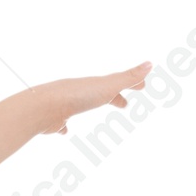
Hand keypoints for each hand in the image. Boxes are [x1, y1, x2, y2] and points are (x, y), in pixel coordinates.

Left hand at [35, 62, 151, 134]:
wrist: (45, 106)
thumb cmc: (79, 96)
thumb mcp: (108, 85)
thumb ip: (128, 77)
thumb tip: (150, 64)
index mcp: (96, 85)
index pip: (118, 84)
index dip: (131, 85)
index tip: (142, 87)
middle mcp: (81, 93)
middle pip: (101, 94)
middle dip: (114, 97)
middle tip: (124, 104)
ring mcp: (67, 105)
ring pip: (81, 105)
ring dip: (90, 106)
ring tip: (94, 110)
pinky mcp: (55, 120)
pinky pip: (62, 123)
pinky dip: (65, 126)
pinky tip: (64, 131)